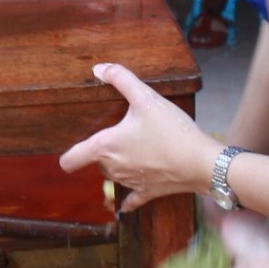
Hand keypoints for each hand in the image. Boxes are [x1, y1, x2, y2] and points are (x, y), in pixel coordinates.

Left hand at [59, 62, 219, 208]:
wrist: (202, 163)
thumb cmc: (172, 131)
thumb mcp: (146, 98)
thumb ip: (121, 79)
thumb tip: (99, 68)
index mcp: (106, 147)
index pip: (70, 160)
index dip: (66, 156)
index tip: (71, 149)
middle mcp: (113, 168)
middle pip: (95, 162)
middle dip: (103, 150)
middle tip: (121, 133)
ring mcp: (130, 183)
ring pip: (113, 175)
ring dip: (118, 164)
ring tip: (136, 147)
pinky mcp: (147, 192)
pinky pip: (131, 199)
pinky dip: (128, 196)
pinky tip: (128, 197)